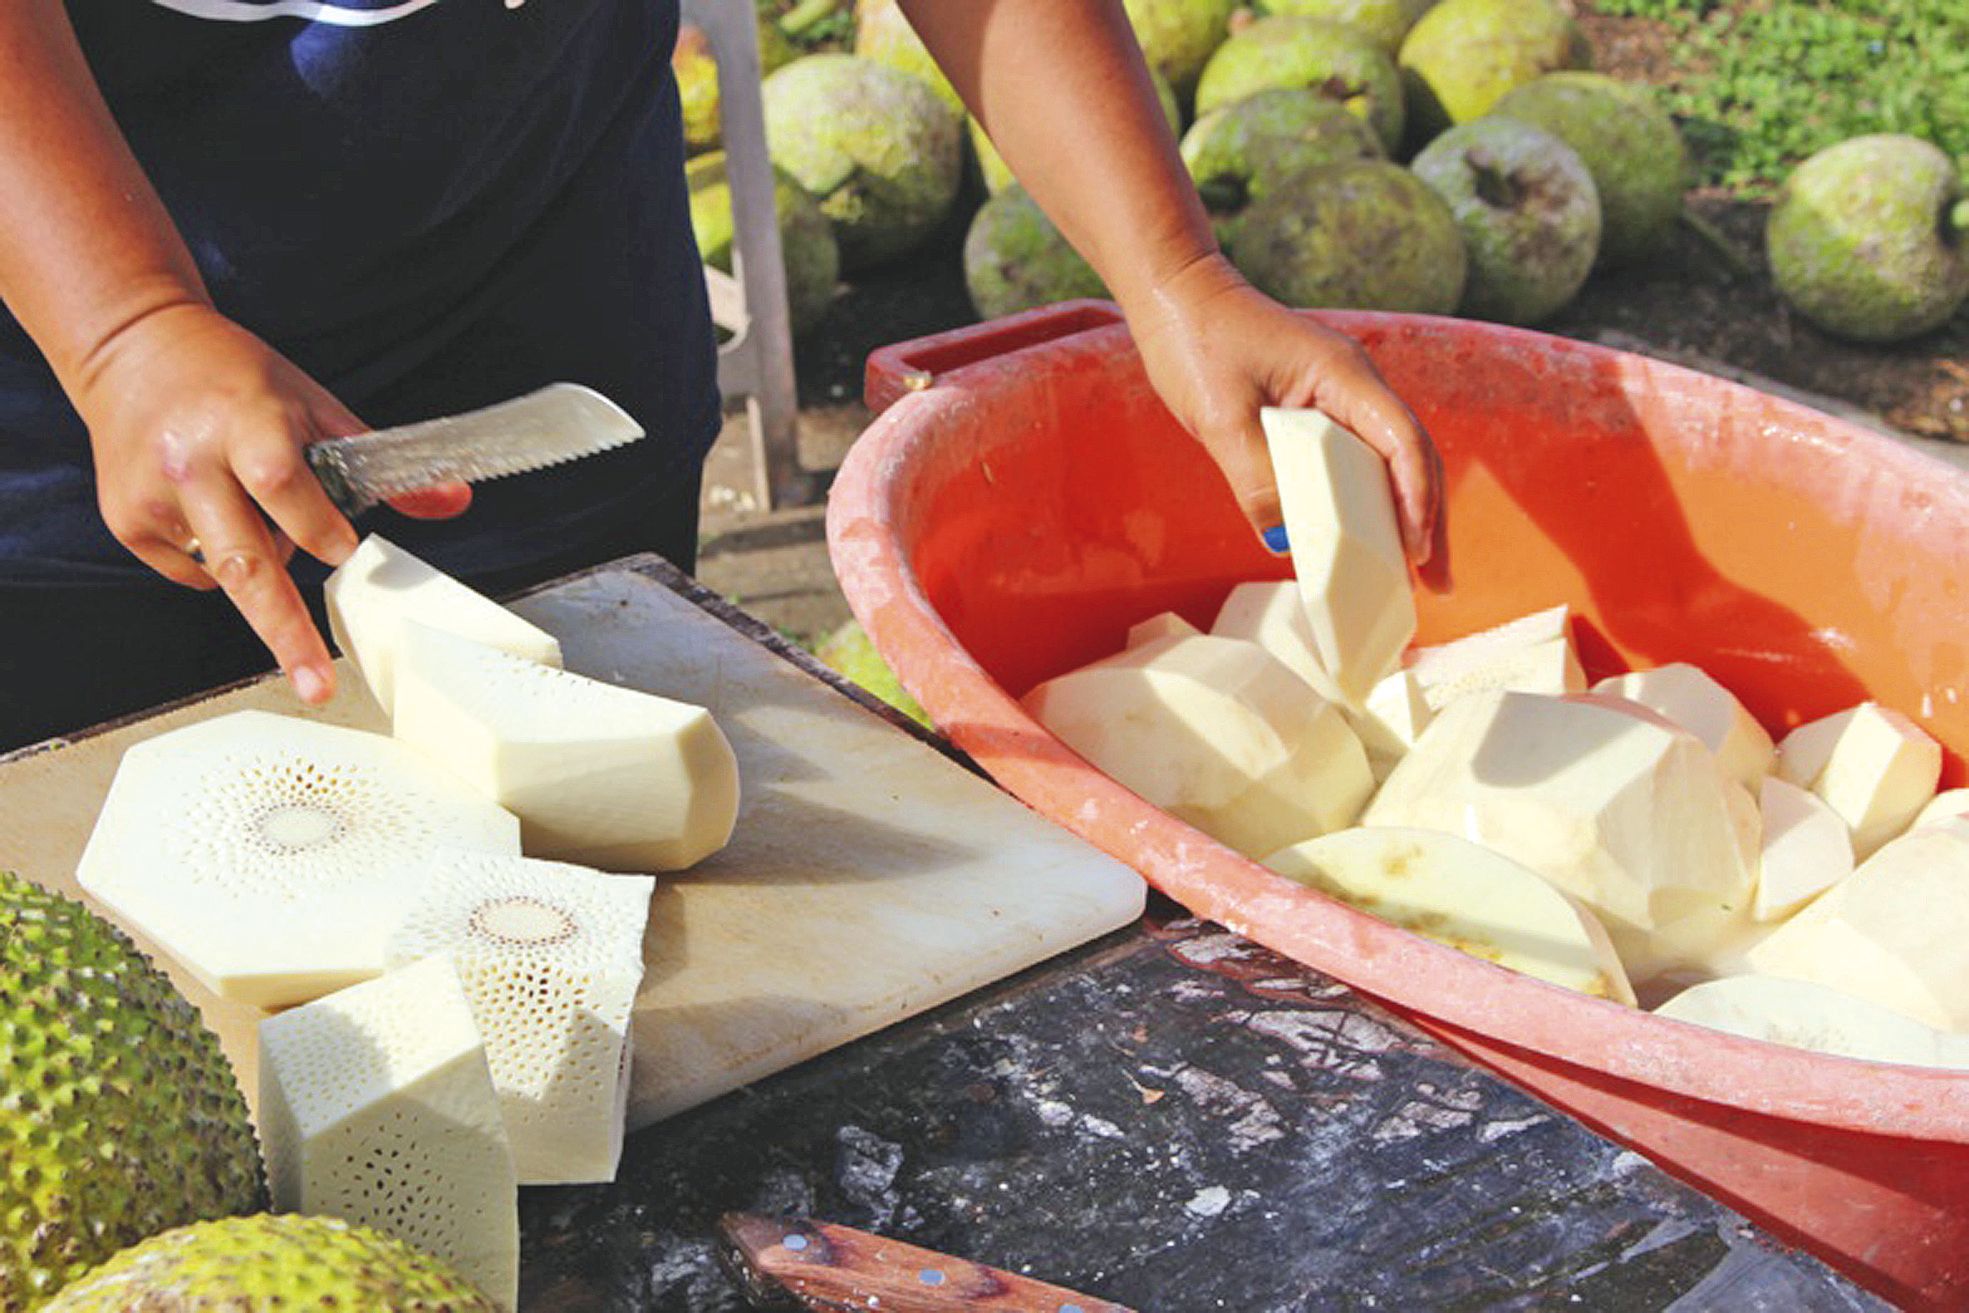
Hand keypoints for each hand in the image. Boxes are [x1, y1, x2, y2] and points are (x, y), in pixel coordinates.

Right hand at [73, 302, 470, 702]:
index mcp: (242, 424)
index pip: (281, 486)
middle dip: (284, 632)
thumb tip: (454, 501)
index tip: (346, 552)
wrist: (133, 347)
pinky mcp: (128, 522)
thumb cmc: (234, 378)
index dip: (317, 527)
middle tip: (317, 685)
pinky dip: (219, 558)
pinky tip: (213, 510)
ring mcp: (152, 497)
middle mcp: (190, 463)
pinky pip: (192, 570)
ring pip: (223, 573)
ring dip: (259, 568)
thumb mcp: (314, 405)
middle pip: (244, 563)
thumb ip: (382, 463)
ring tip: (250, 507)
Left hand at [1126, 254, 1441, 563]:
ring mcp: (1338, 395)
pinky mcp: (1316, 408)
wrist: (1177, 293)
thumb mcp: (1220, 416)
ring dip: (1403, 515)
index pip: (1403, 442)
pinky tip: (1365, 537)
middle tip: (1437, 585)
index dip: (1417, 501)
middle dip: (1428, 522)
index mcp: (1343, 375)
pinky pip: (1355, 458)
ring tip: (1411, 575)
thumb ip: (1254, 476)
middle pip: (1411, 458)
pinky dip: (1366, 500)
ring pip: (1388, 461)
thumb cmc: (1197, 341)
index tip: (1416, 553)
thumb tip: (1284, 539)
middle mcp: (1354, 384)